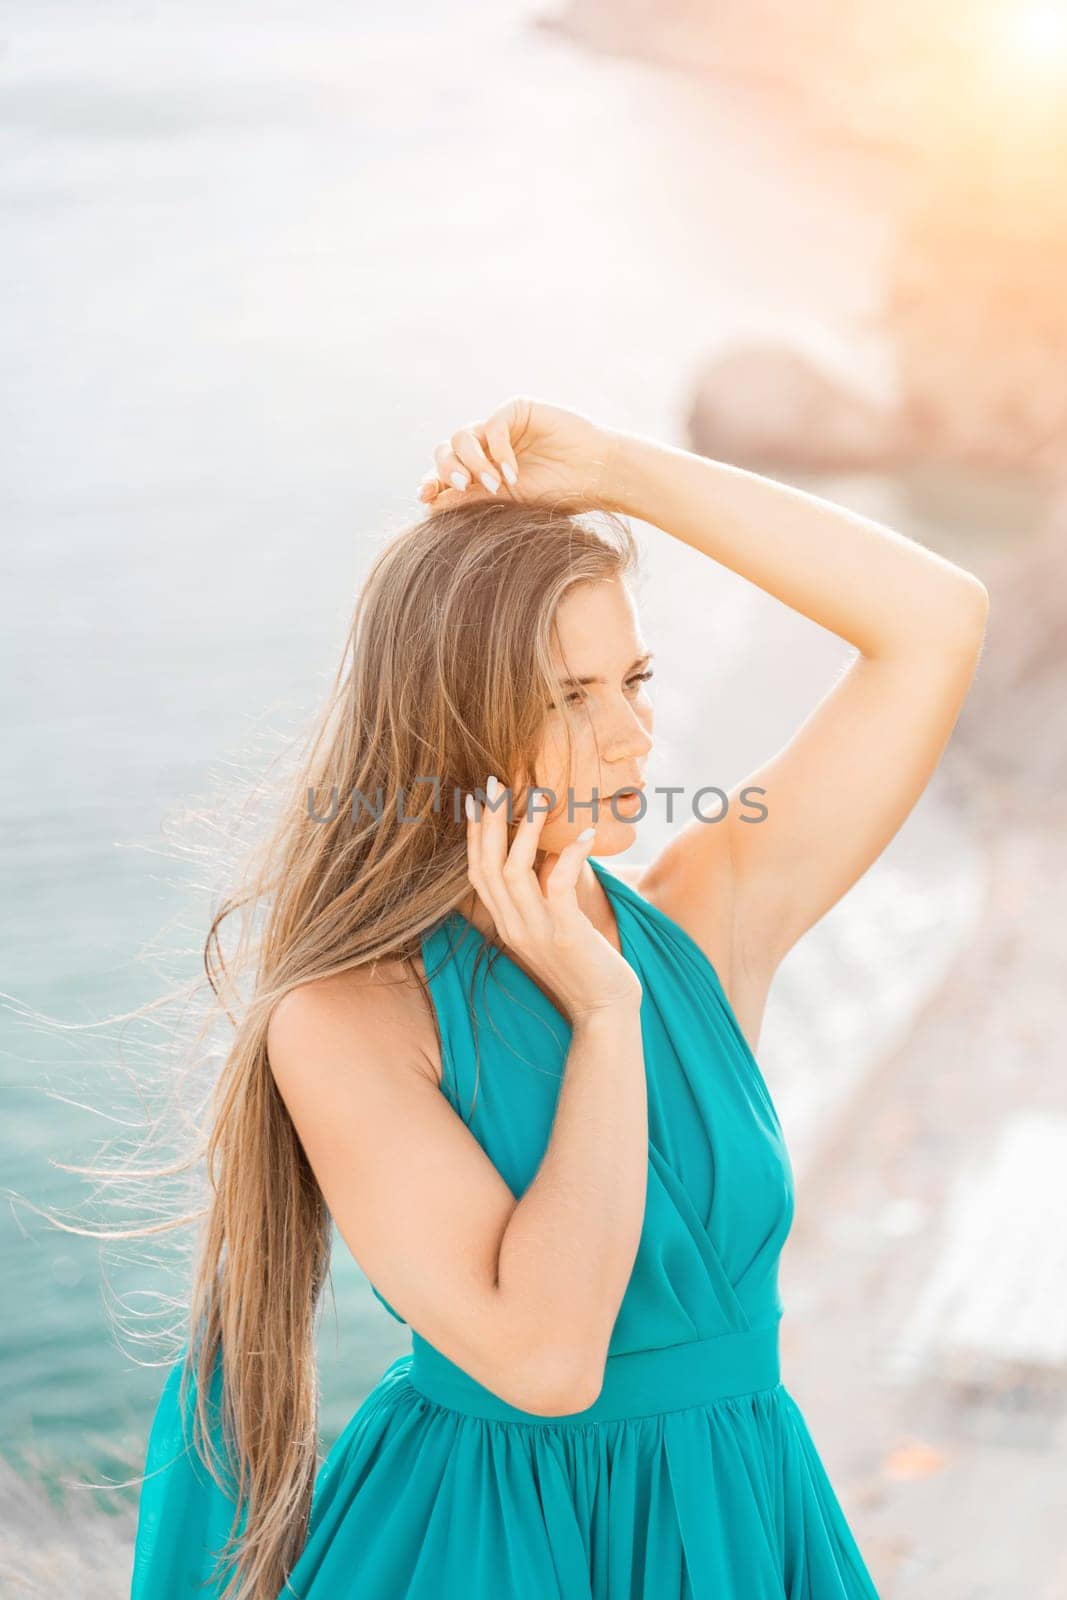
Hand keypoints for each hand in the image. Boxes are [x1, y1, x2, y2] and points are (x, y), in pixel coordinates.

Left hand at [417, 395, 619, 515]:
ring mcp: (499, 427)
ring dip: (472, 462)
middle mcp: (485, 446)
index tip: (424, 496)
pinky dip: (498, 452)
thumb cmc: (558, 494)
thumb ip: (470, 498)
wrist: (596, 478)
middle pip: (446, 450)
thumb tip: (430, 504)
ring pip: (462, 436)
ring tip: (495, 485)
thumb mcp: (508, 502)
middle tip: (460, 486)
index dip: (430, 481)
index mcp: (480, 470)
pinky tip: (513, 473)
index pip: (444, 471)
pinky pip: (493, 426)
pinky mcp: (517, 410)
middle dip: (447, 469)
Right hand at [465, 776, 642, 1025]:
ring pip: (515, 871)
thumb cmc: (586, 963)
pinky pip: (558, 886)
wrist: (606, 1011)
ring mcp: (537, 932)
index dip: (473, 835)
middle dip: (489, 821)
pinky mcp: (566, 935)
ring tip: (539, 795)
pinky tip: (584, 834)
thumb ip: (543, 892)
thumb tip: (549, 850)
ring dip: (525, 829)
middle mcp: (513, 927)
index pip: (477, 873)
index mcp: (506, 924)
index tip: (474, 798)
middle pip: (488, 865)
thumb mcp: (555, 924)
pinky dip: (569, 856)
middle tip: (496, 783)